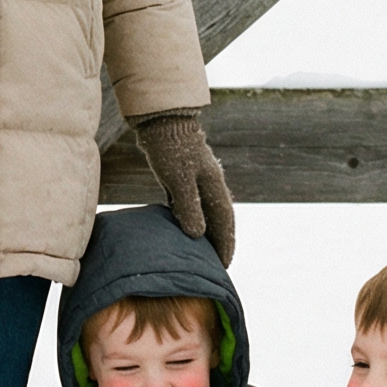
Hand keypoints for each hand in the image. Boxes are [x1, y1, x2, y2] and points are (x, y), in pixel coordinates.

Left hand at [129, 111, 234, 266]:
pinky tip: (180, 230)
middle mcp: (209, 184)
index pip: (225, 220)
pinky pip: (188, 204)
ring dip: (203, 232)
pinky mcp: (181, 176)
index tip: (224, 265)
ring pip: (203, 211)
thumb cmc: (171, 148)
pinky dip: (188, 219)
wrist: (160, 120)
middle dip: (218, 242)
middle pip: (217, 218)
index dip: (226, 243)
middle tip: (214, 265)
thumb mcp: (180, 180)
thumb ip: (189, 207)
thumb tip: (197, 235)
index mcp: (214, 185)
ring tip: (199, 253)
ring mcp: (196, 179)